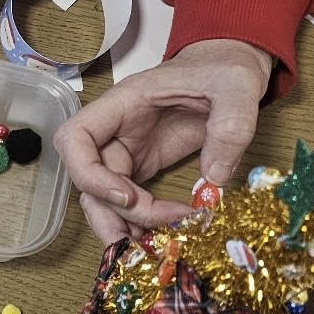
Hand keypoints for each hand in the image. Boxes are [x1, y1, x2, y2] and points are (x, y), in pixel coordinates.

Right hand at [55, 39, 273, 242]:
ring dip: (121, 225)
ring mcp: (128, 151)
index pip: (75, 138)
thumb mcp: (238, 85)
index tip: (127, 196)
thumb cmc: (225, 68)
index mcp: (124, 103)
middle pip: (87, 179)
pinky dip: (140, 223)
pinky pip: (129, 201)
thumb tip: (215, 180)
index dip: (89, 173)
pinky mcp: (145, 167)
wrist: (232, 69)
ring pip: (103, 197)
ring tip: (153, 245)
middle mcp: (116, 131)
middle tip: (144, 237)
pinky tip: (162, 236)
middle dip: (110, 213)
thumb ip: (231, 126)